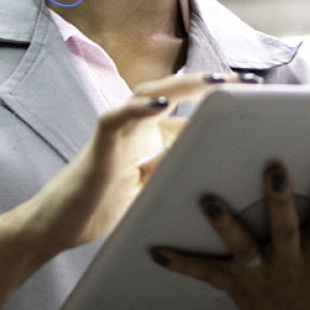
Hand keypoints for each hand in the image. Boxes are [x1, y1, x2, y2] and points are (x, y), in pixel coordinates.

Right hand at [0, 72, 229, 277]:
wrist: (54, 228)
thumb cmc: (101, 210)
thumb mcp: (152, 195)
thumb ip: (177, 180)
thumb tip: (219, 179)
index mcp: (150, 138)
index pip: (189, 114)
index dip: (221, 107)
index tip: (255, 101)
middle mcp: (135, 127)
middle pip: (174, 93)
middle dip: (210, 85)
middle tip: (247, 82)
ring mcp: (116, 132)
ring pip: (148, 94)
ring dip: (182, 86)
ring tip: (215, 82)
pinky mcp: (98, 145)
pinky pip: (116, 118)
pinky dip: (137, 109)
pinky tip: (160, 104)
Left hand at [150, 157, 309, 309]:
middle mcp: (291, 265)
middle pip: (284, 229)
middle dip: (277, 199)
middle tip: (271, 166)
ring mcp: (261, 277)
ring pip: (241, 248)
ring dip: (224, 224)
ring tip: (207, 198)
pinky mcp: (235, 286)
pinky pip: (204, 273)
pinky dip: (180, 261)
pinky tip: (152, 246)